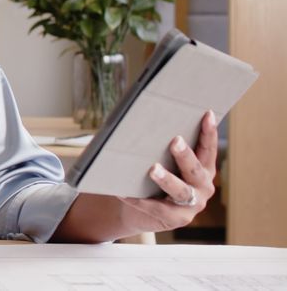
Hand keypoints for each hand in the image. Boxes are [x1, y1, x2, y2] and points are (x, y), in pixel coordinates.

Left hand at [120, 110, 218, 232]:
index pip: (208, 148)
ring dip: (167, 179)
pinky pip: (157, 208)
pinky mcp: (177, 219)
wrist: (140, 210)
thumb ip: (160, 145)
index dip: (209, 132)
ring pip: (181, 190)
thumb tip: (141, 117)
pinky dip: (139, 199)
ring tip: (153, 169)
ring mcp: (192, 204)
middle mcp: (202, 186)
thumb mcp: (161, 160)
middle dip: (185, 155)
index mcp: (203, 168)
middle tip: (175, 141)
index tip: (207, 114)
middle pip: (195, 169)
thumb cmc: (152, 177)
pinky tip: (124, 191)